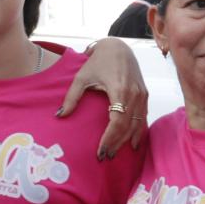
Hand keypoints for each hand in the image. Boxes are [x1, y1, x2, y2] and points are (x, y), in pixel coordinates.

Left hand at [60, 39, 149, 159]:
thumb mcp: (81, 77)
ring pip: (137, 124)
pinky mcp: (144, 95)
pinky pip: (143, 118)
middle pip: (128, 127)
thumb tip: (60, 115)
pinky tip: (132, 143)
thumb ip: (72, 97)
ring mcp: (142, 95)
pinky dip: (138, 132)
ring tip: (115, 153)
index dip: (110, 138)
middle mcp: (134, 94)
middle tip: (105, 157)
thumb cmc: (98, 61)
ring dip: (127, 140)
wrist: (118, 47)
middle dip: (116, 143)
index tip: (100, 151)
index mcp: (119, 90)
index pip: (117, 122)